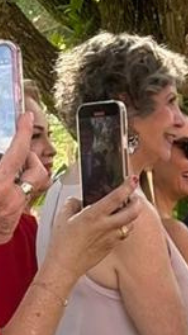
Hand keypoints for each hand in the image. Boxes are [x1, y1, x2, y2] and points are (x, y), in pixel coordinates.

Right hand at [0, 114, 46, 243]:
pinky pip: (28, 194)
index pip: (17, 152)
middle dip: (30, 157)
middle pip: (37, 170)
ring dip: (29, 169)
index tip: (26, 118)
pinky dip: (22, 183)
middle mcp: (12, 197)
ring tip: (14, 165)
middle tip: (18, 150)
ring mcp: (18, 208)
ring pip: (37, 183)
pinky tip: (10, 181)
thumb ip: (3, 165)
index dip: (23, 132)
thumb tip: (10, 152)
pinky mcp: (18, 216)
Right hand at [42, 176, 141, 281]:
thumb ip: (72, 204)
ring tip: (127, 210)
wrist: (66, 265)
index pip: (116, 198)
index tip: (132, 179)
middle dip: (137, 203)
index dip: (127, 187)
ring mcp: (112, 237)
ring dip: (132, 216)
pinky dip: (124, 227)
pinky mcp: (112, 246)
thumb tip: (78, 200)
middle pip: (132, 212)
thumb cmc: (62, 242)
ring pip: (130, 224)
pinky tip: (117, 225)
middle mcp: (106, 226)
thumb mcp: (62, 217)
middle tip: (135, 197)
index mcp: (93, 215)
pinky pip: (123, 234)